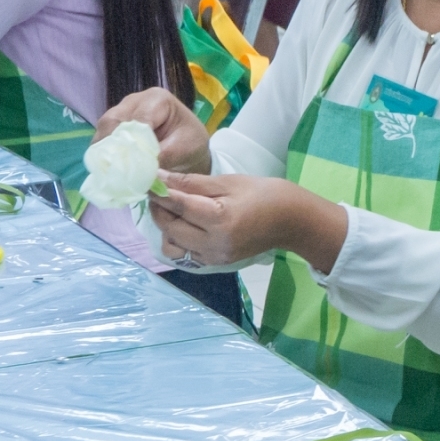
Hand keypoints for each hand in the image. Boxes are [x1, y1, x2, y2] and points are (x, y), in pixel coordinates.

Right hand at [95, 88, 210, 174]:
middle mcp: (135, 100)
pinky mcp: (114, 123)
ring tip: (108, 169)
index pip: (138, 118)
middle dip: (112, 144)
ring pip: (104, 127)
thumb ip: (164, 156)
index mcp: (157, 100)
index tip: (130, 162)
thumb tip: (142, 168)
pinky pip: (104, 136)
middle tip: (113, 168)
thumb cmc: (189, 142)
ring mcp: (122, 110)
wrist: (188, 144)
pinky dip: (104, 151)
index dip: (131, 140)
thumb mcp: (184, 149)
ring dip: (105, 148)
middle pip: (113, 119)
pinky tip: (108, 166)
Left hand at [147, 172, 332, 269]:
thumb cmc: (264, 194)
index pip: (177, 205)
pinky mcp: (215, 262)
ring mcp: (214, 257)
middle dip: (160, 208)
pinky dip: (179, 237)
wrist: (292, 221)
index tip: (147, 179)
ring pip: (173, 243)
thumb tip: (159, 178)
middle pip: (170, 227)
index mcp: (220, 219)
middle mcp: (214, 243)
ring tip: (174, 208)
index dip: (159, 192)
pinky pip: (185, 251)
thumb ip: (191, 183)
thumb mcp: (228, 182)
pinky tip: (187, 223)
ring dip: (167, 225)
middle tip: (159, 191)